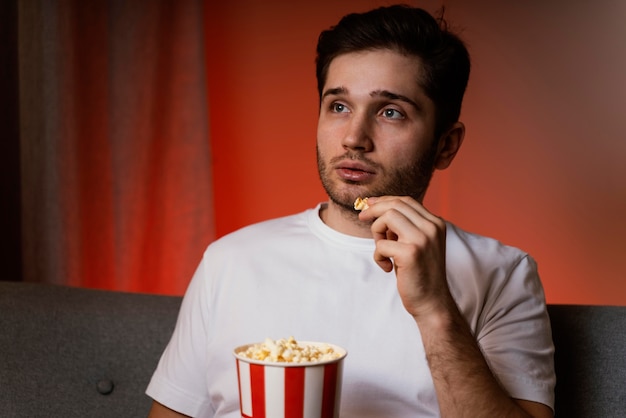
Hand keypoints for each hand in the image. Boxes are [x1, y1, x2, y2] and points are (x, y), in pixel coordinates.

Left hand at [358, 196, 451, 317]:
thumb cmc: (418, 273)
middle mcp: (432, 227)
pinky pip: (381, 244)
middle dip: (374, 210)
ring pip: (388, 217)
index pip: (406, 201)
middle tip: (362, 217)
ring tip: (382, 249)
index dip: (384, 200)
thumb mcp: (414, 243)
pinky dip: (378, 256)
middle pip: (395, 205)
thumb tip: (375, 206)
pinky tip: (387, 268)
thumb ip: (402, 226)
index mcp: (435, 223)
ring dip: (377, 231)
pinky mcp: (411, 253)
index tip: (369, 205)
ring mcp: (423, 239)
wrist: (432, 302)